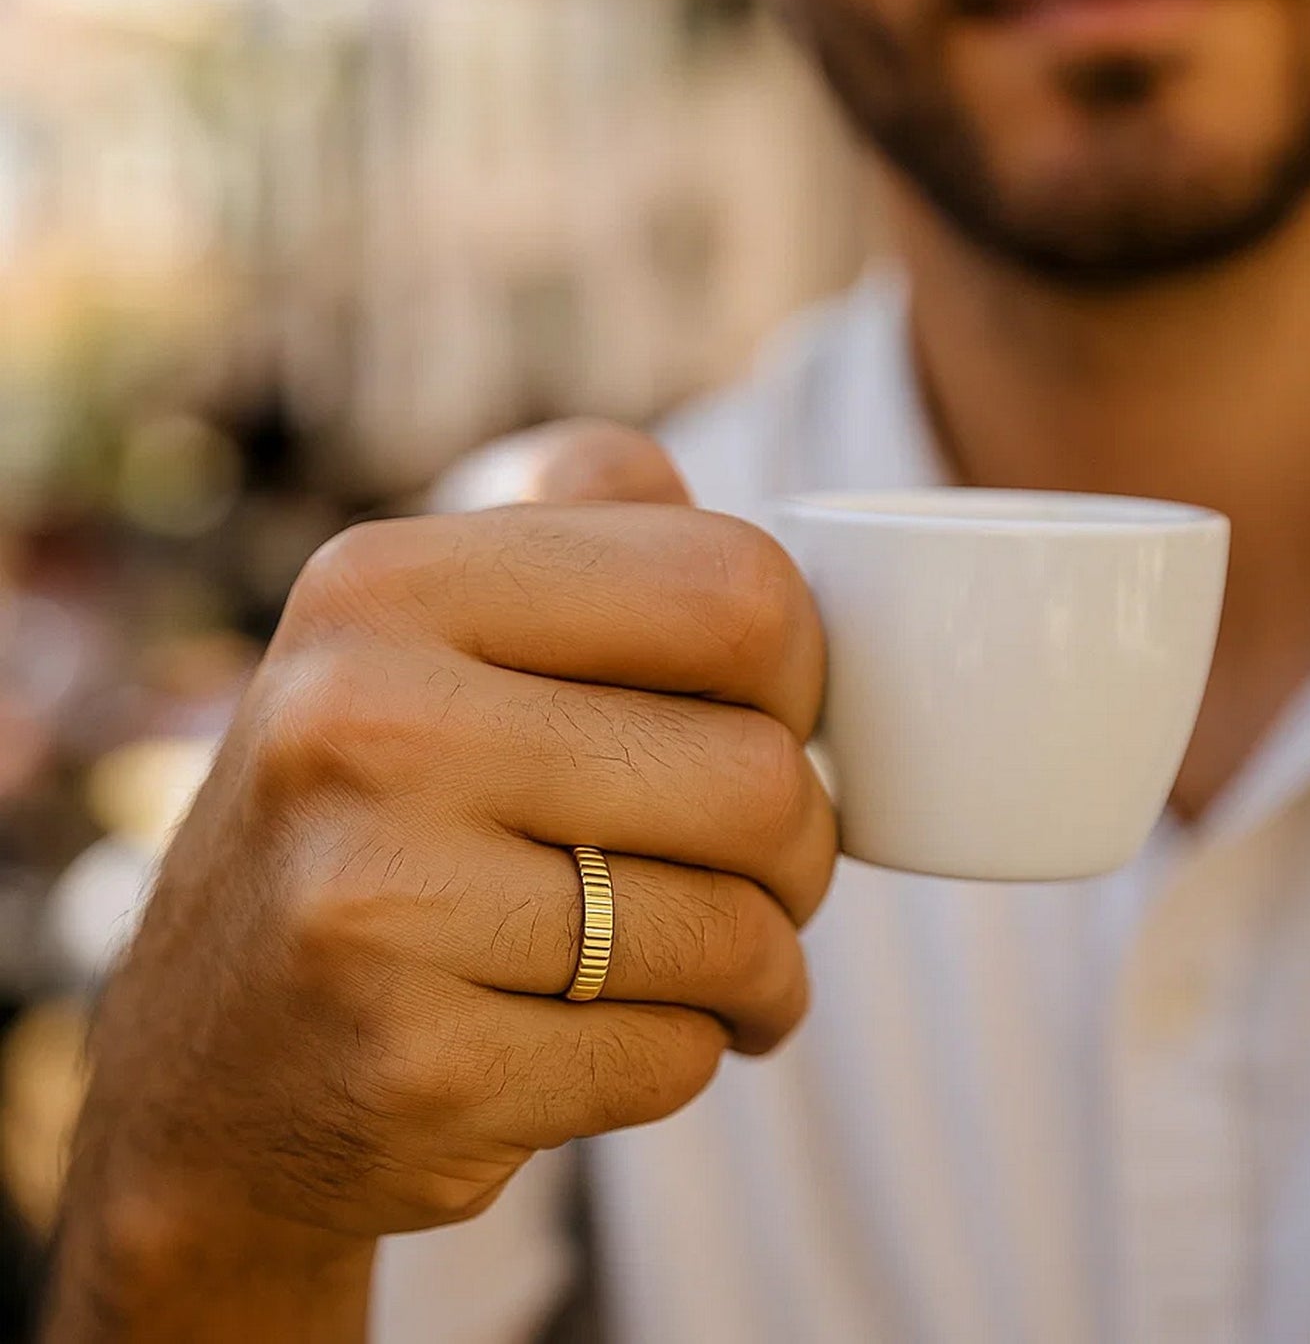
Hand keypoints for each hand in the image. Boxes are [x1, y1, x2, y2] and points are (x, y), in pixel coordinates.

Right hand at [47, 421, 835, 1338]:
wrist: (209, 1074)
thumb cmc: (375, 823)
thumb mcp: (423, 638)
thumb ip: (584, 533)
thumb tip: (759, 542)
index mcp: (388, 584)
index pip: (735, 587)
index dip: (801, 671)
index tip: (772, 722)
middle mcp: (363, 724)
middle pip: (759, 775)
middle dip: (803, 843)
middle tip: (769, 870)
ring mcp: (375, 904)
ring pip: (737, 932)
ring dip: (763, 963)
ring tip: (718, 964)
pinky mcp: (413, 1068)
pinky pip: (675, 1057)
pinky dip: (687, 1051)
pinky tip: (619, 1034)